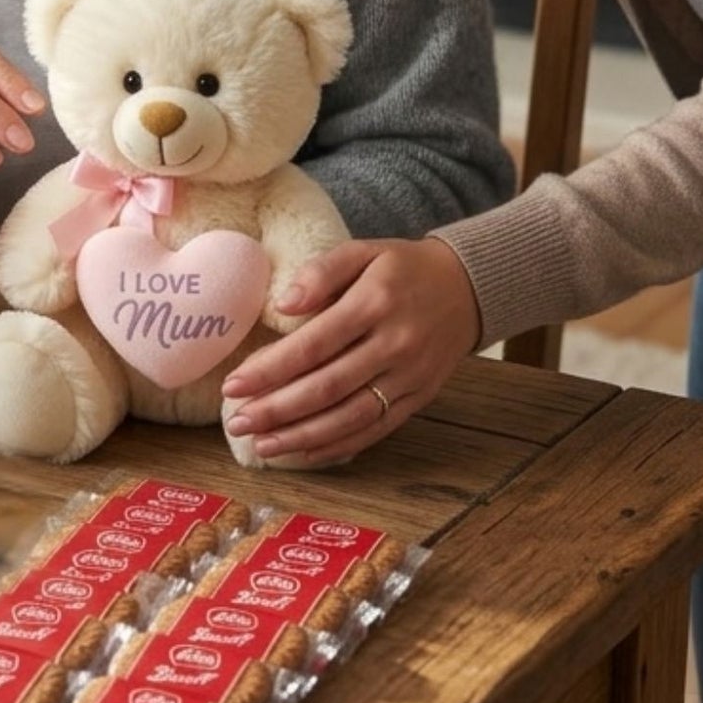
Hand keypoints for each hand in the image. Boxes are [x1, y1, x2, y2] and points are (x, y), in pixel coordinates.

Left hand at [220, 236, 481, 466]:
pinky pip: (376, 429)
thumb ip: (321, 271)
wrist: (468, 288)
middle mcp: (394, 346)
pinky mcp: (420, 399)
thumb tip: (283, 304)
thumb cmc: (402, 268)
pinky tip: (304, 451)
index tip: (234, 385)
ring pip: (350, 416)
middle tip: (237, 423)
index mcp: (374, 304)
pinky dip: (338, 445)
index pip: (313, 344)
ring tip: (262, 445)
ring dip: (302, 436)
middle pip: (328, 387)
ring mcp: (410, 378)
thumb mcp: (363, 251)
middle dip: (277, 409)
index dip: (271, 369)